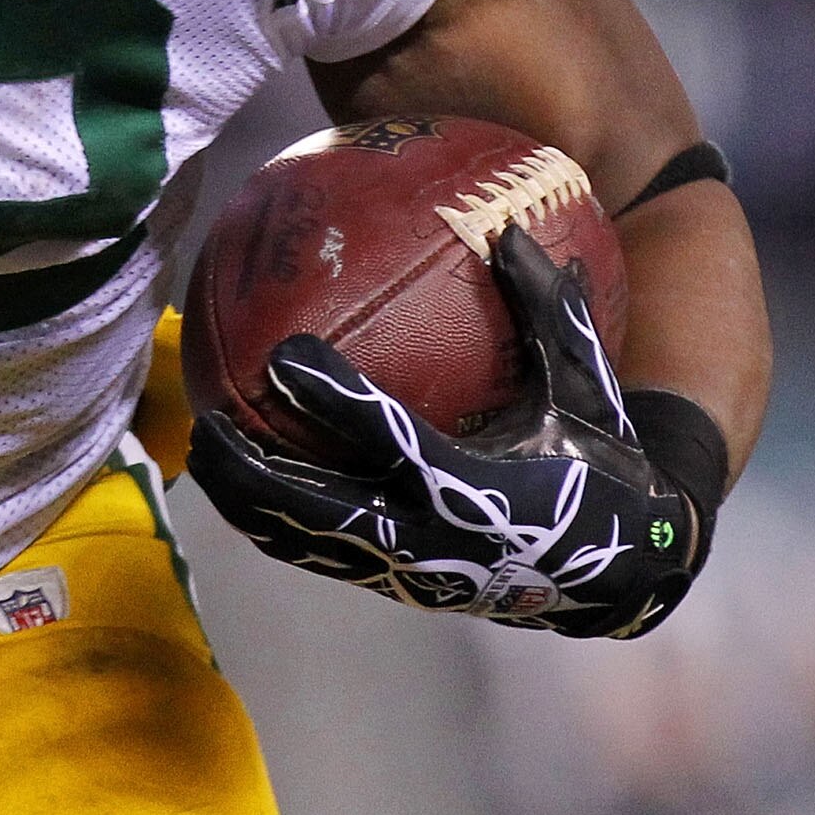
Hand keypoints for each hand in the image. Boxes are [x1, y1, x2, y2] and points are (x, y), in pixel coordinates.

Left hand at [185, 225, 724, 638]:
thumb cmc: (601, 462)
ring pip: (309, 540)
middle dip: (257, 473)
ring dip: (250, 503)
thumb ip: (548, 313)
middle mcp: (435, 536)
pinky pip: (322, 554)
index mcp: (478, 485)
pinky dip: (274, 523)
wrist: (618, 573)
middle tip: (205, 424)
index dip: (336, 399)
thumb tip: (513, 230)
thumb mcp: (585, 389)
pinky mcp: (398, 583)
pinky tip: (235, 485)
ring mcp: (411, 569)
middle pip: (322, 510)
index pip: (392, 439)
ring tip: (195, 455)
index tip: (283, 356)